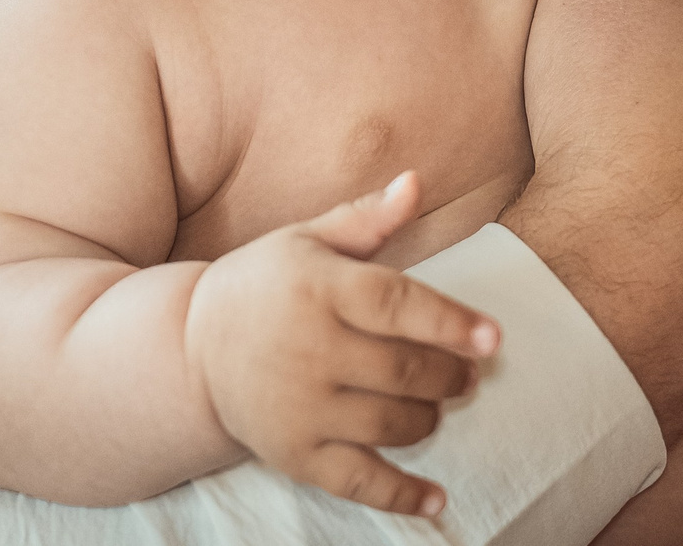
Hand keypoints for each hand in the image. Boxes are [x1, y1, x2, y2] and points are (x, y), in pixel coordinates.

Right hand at [184, 172, 497, 516]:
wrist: (189, 347)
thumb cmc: (264, 284)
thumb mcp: (307, 240)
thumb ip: (367, 219)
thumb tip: (417, 182)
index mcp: (318, 288)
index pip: (398, 305)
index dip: (452, 322)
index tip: (493, 338)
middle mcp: (309, 349)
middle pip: (404, 369)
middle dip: (451, 375)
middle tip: (470, 374)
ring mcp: (300, 407)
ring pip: (391, 423)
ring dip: (430, 418)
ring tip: (438, 404)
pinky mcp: (293, 453)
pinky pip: (357, 481)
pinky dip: (401, 496)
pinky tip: (436, 500)